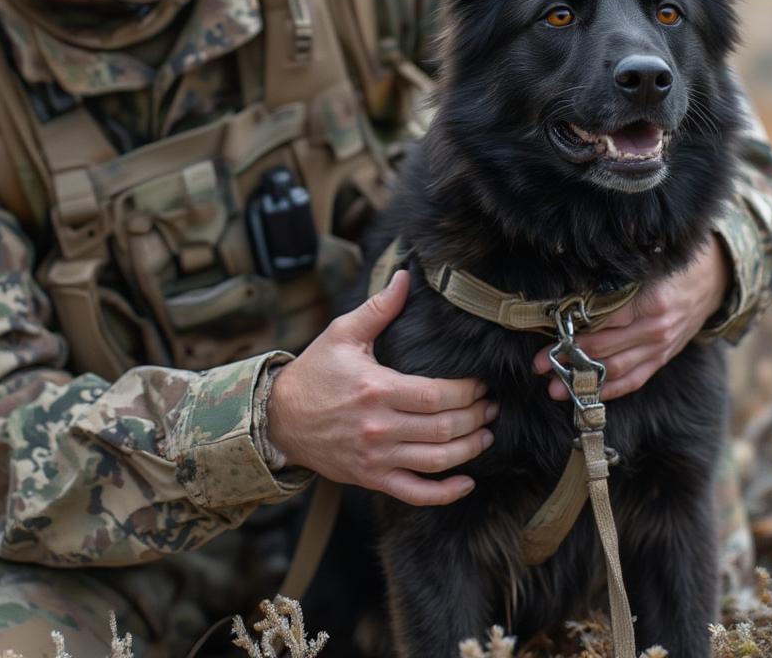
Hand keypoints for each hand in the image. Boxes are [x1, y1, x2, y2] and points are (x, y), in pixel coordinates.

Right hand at [267, 270, 496, 505]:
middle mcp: (378, 426)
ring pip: (437, 460)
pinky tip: (467, 481)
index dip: (467, 392)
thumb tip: (404, 277)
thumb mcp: (342, 334)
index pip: (437, 394)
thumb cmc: (314, 373)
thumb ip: (378, 308)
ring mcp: (376, 457)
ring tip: (486, 434)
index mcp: (376, 388)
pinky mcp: (371, 478)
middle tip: (492, 406)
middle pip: (444, 428)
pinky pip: (416, 493)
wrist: (279, 418)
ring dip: (471, 449)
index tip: (481, 384)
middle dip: (477, 417)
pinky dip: (446, 492)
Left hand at [532, 233, 731, 400]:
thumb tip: (572, 290)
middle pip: (605, 349)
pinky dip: (610, 390)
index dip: (573, 330)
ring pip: (618, 370)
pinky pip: (635, 379)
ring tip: (555, 388)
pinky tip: (587, 395)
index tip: (547, 335)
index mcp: (650, 301)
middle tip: (539, 365)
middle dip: (569, 359)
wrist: (717, 279)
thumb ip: (615, 279)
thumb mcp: (648, 264)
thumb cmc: (674, 265)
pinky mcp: (663, 357)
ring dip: (584, 382)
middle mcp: (656, 328)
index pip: (603, 321)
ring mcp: (661, 346)